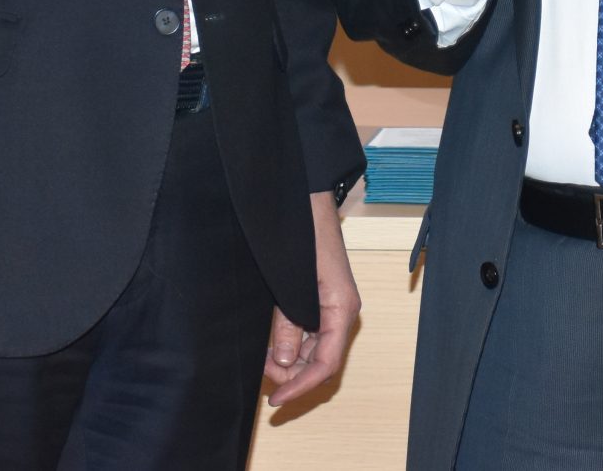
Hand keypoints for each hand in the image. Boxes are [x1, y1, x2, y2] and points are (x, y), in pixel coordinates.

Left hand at [265, 190, 360, 408]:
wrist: (306, 201)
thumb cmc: (304, 234)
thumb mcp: (292, 284)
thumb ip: (288, 323)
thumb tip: (282, 360)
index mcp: (342, 309)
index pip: (326, 365)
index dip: (300, 386)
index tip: (275, 400)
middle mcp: (341, 311)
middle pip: (319, 360)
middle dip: (290, 372)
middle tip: (260, 369)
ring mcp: (332, 306)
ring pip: (312, 349)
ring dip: (287, 358)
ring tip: (261, 356)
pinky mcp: (320, 299)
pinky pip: (308, 332)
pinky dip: (289, 342)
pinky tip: (270, 342)